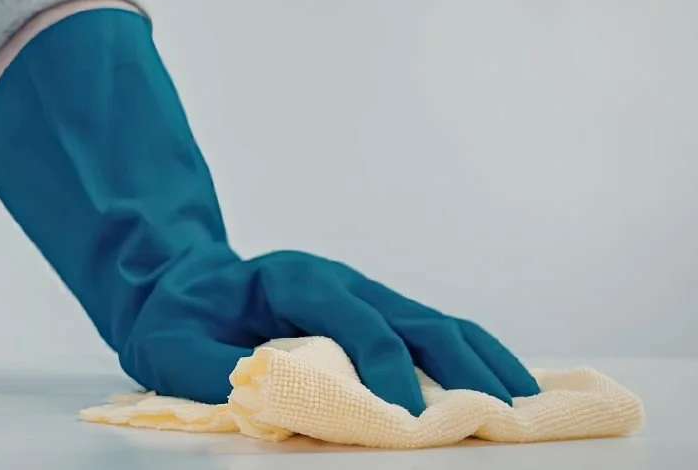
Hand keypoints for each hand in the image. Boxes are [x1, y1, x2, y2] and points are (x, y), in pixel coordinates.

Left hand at [0, 7, 537, 415]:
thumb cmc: (175, 317)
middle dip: (461, 365)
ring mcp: (356, 293)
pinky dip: (464, 356)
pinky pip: (424, 331)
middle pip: (414, 317)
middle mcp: (338, 280)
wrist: (174, 284)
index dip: (386, 370)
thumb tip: (274, 401)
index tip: (407, 419)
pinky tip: (495, 382)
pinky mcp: (365, 312)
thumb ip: (223, 373)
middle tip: (503, 411)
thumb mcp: (176, 348)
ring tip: (523, 400)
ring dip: (479, 358)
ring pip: (432, 320)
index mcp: (294, 278)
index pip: (357, 322)